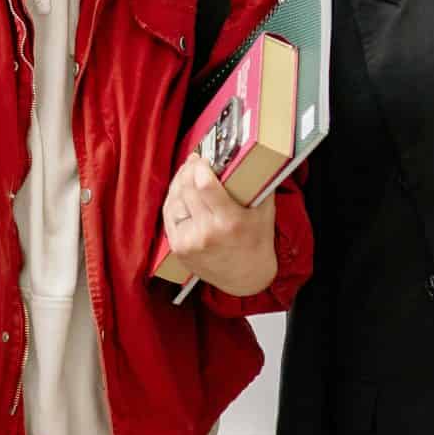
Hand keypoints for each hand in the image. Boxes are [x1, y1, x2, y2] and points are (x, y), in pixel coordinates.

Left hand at [162, 157, 277, 297]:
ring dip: (179, 182)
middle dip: (189, 170)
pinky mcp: (178, 248)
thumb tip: (246, 156)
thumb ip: (258, 184)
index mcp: (230, 222)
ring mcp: (190, 242)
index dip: (199, 167)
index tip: (203, 158)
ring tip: (188, 173)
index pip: (205, 186)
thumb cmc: (257, 240)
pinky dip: (174, 199)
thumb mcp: (264, 211)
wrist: (246, 278)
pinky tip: (181, 190)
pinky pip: (169, 215)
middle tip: (195, 160)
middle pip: (188, 189)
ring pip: (174, 200)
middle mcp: (207, 233)